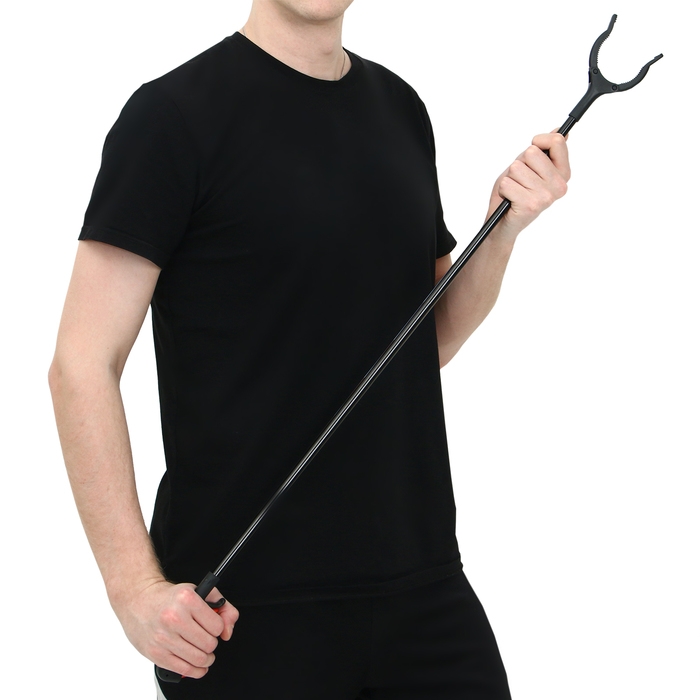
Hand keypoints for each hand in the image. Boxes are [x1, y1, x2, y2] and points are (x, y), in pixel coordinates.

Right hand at [112, 578, 238, 678]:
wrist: (138, 599)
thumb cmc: (170, 597)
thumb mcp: (200, 591)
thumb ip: (223, 607)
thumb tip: (228, 631)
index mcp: (186, 599)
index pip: (217, 626)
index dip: (218, 627)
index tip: (212, 626)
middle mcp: (174, 618)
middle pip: (209, 644)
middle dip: (211, 643)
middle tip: (205, 637)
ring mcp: (164, 637)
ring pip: (199, 659)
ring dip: (206, 658)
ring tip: (203, 651)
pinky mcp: (156, 653)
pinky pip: (184, 670)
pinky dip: (195, 670)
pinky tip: (196, 664)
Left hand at [487, 131, 570, 242]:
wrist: (502, 224)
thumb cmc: (514, 194)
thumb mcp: (529, 168)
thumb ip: (544, 151)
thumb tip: (561, 132)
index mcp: (563, 174)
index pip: (557, 141)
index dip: (538, 141)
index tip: (531, 151)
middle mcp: (559, 186)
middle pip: (532, 152)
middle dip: (519, 164)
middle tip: (519, 181)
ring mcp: (546, 196)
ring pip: (517, 168)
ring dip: (510, 178)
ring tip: (514, 191)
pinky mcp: (531, 205)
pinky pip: (507, 183)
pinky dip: (503, 190)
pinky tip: (510, 200)